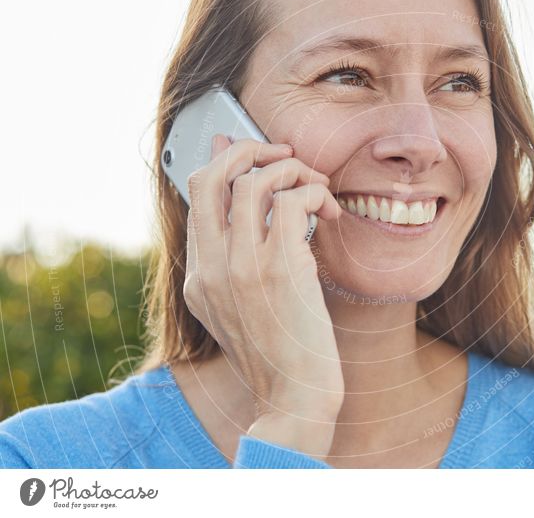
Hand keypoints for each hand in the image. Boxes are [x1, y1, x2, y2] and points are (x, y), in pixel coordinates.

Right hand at [183, 133, 344, 458]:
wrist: (295, 396)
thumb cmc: (281, 352)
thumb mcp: (242, 311)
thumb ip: (239, 264)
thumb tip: (254, 212)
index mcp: (198, 278)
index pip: (196, 198)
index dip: (221, 162)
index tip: (242, 145)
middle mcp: (211, 268)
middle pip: (210, 177)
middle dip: (247, 149)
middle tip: (282, 152)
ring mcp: (241, 266)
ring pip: (254, 181)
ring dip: (293, 170)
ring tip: (317, 186)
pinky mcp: (278, 268)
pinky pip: (293, 201)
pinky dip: (315, 194)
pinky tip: (330, 213)